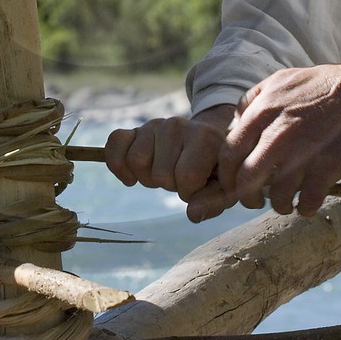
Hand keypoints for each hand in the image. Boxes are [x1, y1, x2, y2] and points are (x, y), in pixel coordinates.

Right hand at [105, 104, 234, 221]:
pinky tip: (130, 176)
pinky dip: (117, 164)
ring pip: (136, 161)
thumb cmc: (216, 171)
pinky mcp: (136, 129)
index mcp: (206, 138)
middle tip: (179, 178)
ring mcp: (156, 125)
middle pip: (160, 173)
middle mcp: (179, 125)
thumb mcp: (225, 189)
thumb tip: (192, 214)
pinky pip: (115, 143)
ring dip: (146, 178)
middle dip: (169, 185)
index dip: (190, 192)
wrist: (207, 144)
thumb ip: (213, 203)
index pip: (186, 177)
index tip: (199, 185)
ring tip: (162, 172)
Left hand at [220, 27, 340, 217]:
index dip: (226, 174)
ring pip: (276, 196)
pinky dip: (304, 209)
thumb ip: (253, 100)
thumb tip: (233, 124)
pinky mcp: (327, 168)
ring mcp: (302, 153)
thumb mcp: (280, 80)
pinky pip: (306, 203)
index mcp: (263, 111)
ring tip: (284, 203)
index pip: (228, 152)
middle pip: (246, 180)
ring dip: (277, 206)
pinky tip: (306, 205)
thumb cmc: (323, 84)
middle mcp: (278, 133)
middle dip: (245, 197)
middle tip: (252, 201)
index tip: (233, 182)